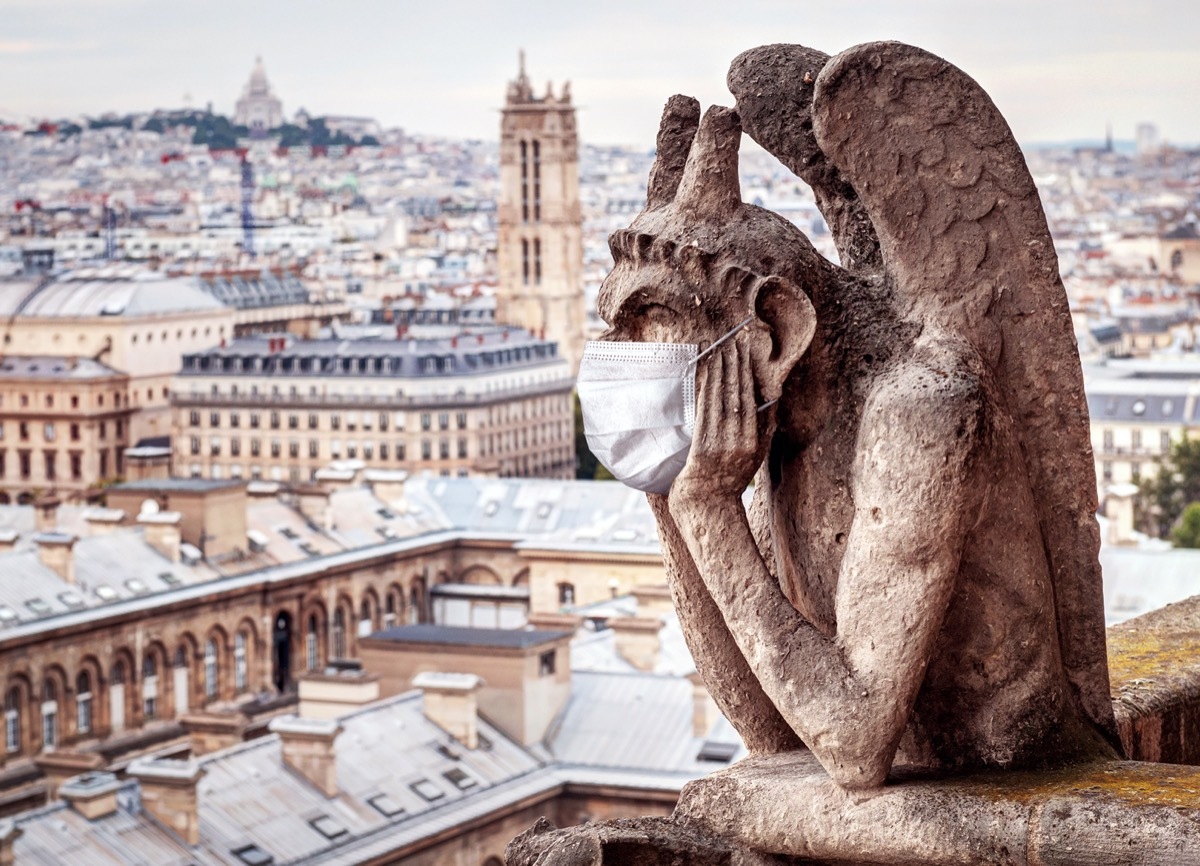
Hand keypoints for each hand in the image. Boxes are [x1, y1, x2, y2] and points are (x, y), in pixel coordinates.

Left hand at [672, 334, 769, 501]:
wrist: (707, 505)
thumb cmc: (730, 480)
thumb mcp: (756, 457)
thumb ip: (765, 430)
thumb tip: (771, 402)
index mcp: (754, 442)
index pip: (751, 400)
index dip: (748, 374)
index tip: (746, 353)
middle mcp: (739, 441)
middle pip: (737, 396)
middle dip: (735, 367)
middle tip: (734, 342)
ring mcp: (720, 445)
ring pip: (721, 400)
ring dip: (720, 373)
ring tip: (719, 350)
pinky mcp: (701, 447)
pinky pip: (705, 412)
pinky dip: (706, 390)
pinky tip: (706, 375)